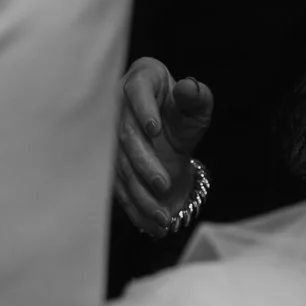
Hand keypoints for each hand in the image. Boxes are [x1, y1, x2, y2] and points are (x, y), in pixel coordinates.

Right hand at [113, 57, 212, 233]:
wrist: (166, 127)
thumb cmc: (182, 109)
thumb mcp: (196, 105)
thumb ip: (197, 97)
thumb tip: (189, 87)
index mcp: (139, 81)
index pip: (136, 90)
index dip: (143, 108)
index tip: (154, 128)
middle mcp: (117, 105)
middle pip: (124, 134)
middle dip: (143, 162)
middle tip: (164, 185)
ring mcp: (109, 134)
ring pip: (118, 165)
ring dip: (138, 191)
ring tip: (161, 215)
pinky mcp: (109, 161)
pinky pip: (117, 184)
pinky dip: (132, 205)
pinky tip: (149, 224)